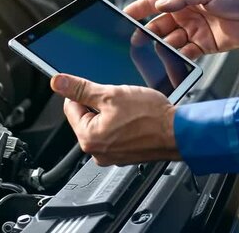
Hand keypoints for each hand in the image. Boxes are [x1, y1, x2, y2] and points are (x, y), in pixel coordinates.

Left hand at [50, 73, 180, 165]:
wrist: (179, 132)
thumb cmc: (151, 117)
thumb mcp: (111, 94)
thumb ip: (81, 89)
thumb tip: (58, 83)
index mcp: (88, 138)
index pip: (70, 108)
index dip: (84, 93)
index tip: (97, 89)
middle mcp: (97, 152)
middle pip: (86, 117)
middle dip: (99, 104)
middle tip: (118, 99)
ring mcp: (112, 156)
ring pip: (102, 125)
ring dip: (111, 113)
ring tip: (129, 110)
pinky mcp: (125, 155)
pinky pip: (115, 134)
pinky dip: (122, 124)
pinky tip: (135, 119)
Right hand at [124, 0, 238, 59]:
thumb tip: (159, 4)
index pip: (154, 3)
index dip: (138, 9)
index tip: (123, 15)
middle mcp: (186, 14)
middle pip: (159, 26)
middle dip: (148, 33)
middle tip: (139, 40)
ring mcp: (194, 31)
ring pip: (170, 42)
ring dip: (164, 47)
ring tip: (162, 50)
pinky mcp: (204, 46)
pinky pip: (185, 53)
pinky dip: (179, 57)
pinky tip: (177, 58)